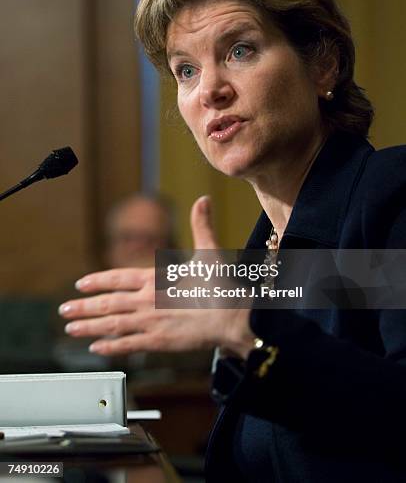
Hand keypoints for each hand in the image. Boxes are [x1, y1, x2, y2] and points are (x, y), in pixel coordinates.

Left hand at [59, 196, 254, 357]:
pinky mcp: (158, 342)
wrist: (234, 318)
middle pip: (108, 303)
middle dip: (83, 306)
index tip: (82, 284)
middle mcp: (147, 300)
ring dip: (89, 327)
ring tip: (71, 329)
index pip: (119, 277)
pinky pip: (128, 345)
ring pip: (112, 324)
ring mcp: (150, 322)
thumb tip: (203, 199)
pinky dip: (110, 346)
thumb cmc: (222, 286)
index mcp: (156, 278)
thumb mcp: (209, 251)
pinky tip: (96, 347)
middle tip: (64, 310)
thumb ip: (201, 225)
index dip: (98, 280)